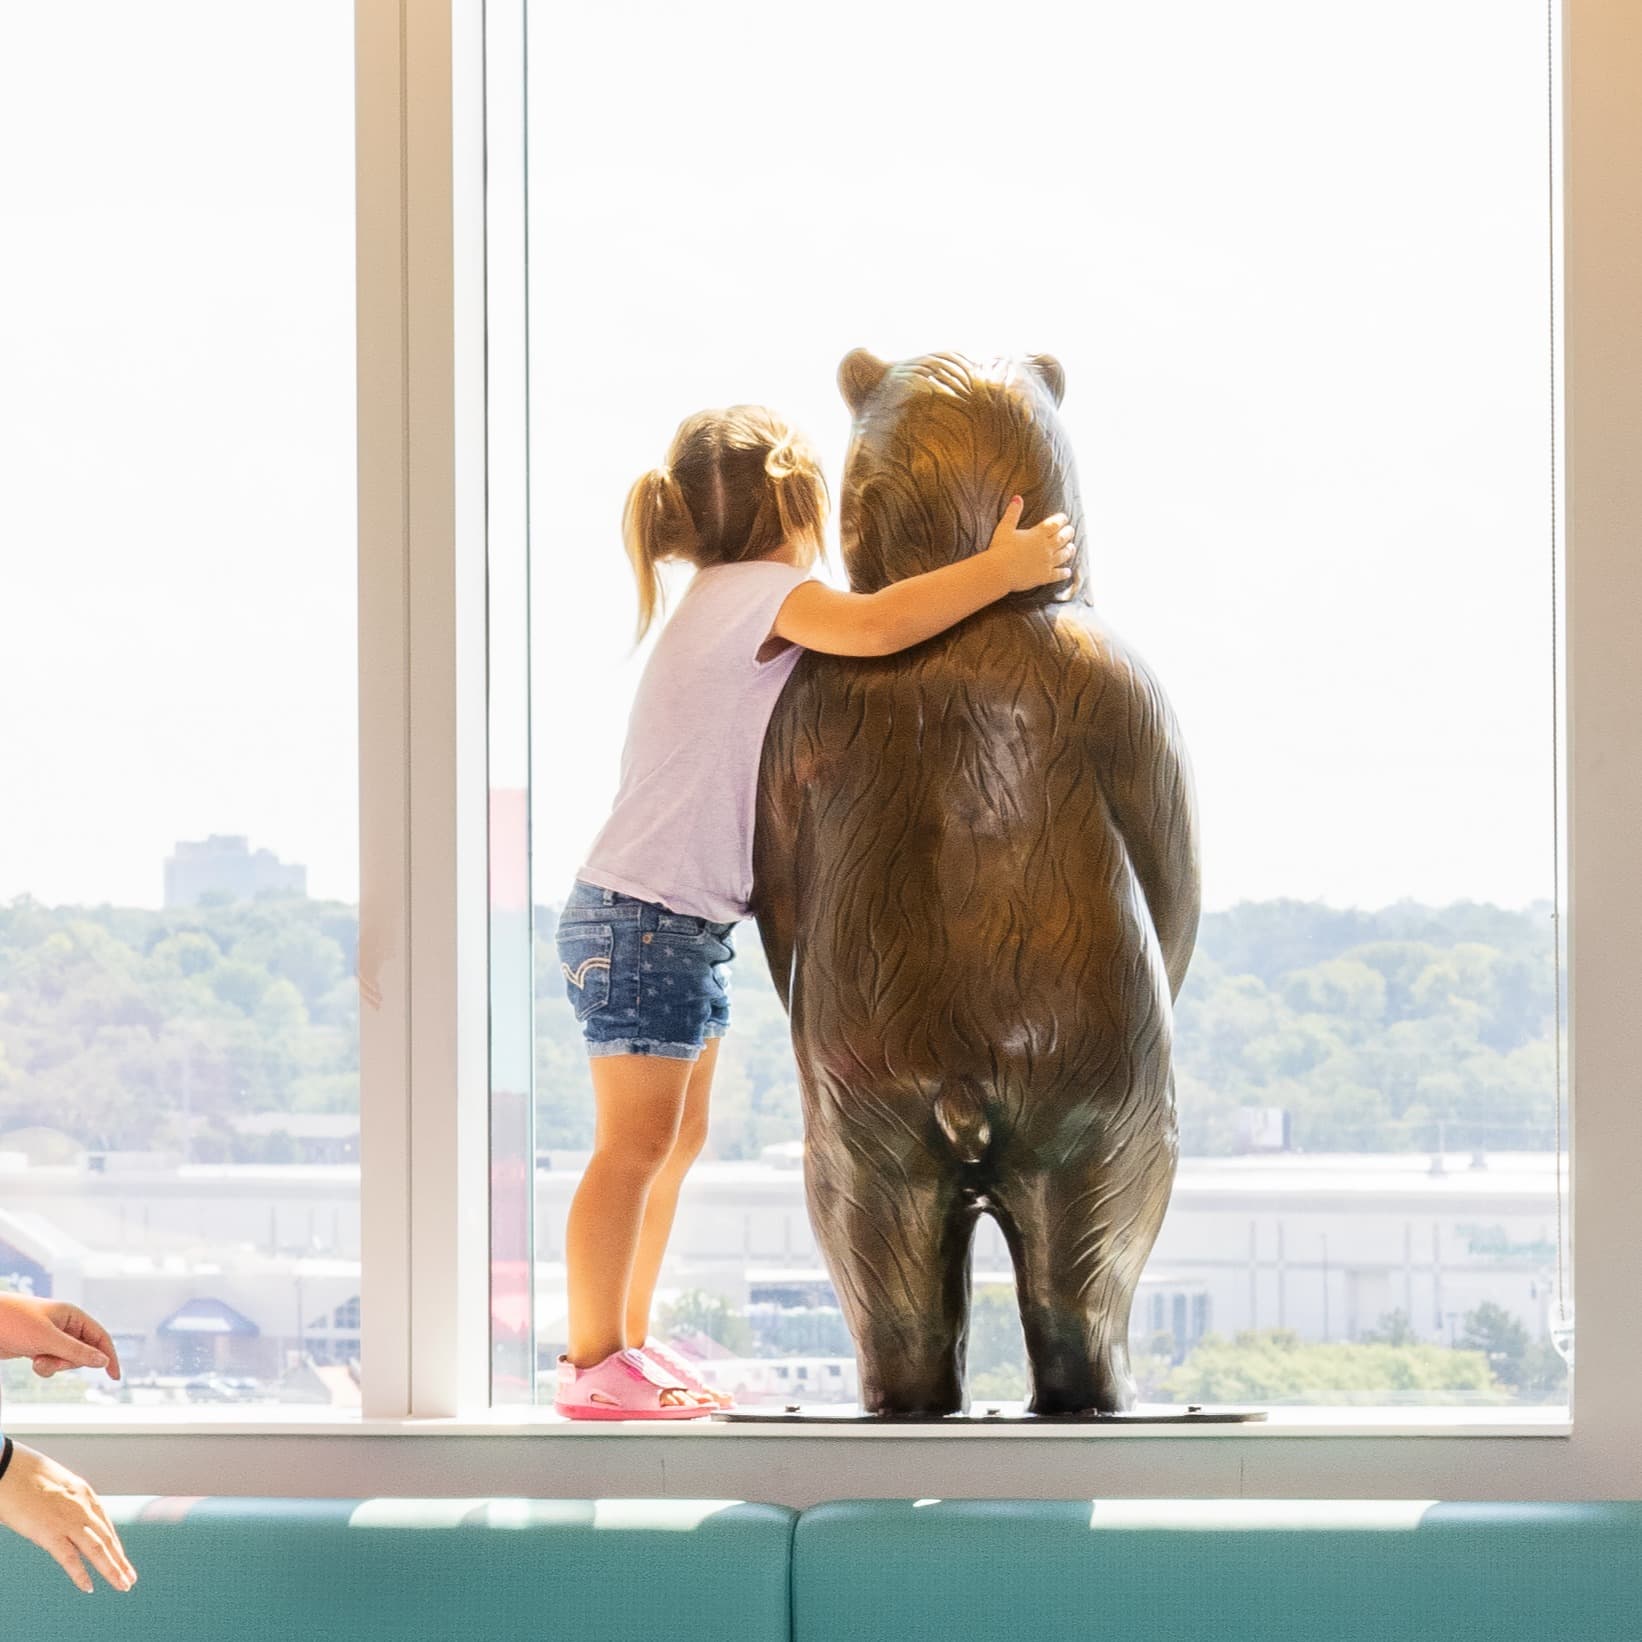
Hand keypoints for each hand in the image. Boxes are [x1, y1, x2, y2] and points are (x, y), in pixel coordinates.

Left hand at [0, 1295, 120, 1378]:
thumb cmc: (13, 1322)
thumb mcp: (47, 1339)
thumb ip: (76, 1351)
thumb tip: (103, 1361)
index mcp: (73, 1316)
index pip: (100, 1337)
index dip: (109, 1356)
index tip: (114, 1377)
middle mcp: (65, 1325)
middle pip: (82, 1352)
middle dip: (68, 1362)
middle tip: (51, 1359)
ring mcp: (50, 1337)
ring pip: (66, 1360)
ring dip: (53, 1365)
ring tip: (36, 1360)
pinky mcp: (37, 1347)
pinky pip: (51, 1362)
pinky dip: (43, 1366)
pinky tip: (31, 1360)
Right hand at [0, 1443, 136, 1592]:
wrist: (10, 1467)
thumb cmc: (26, 1475)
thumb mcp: (54, 1487)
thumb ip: (64, 1502)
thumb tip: (60, 1517)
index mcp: (85, 1494)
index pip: (105, 1525)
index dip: (115, 1544)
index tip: (122, 1558)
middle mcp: (83, 1507)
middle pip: (107, 1539)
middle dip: (120, 1560)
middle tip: (130, 1578)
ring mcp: (68, 1520)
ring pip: (98, 1549)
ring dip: (112, 1569)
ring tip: (123, 1585)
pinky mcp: (50, 1532)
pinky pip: (69, 1557)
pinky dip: (81, 1574)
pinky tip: (90, 1587)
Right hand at [985, 496, 1076, 591]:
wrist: (999, 571)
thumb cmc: (1000, 549)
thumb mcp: (1005, 528)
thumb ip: (1013, 513)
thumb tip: (1017, 498)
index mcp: (1037, 534)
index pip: (1054, 524)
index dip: (1061, 520)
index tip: (1065, 518)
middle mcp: (1046, 547)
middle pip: (1062, 538)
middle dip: (1068, 533)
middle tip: (1071, 530)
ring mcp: (1047, 562)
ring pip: (1064, 555)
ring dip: (1069, 550)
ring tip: (1072, 548)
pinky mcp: (1044, 576)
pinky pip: (1058, 574)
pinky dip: (1064, 572)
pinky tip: (1068, 571)